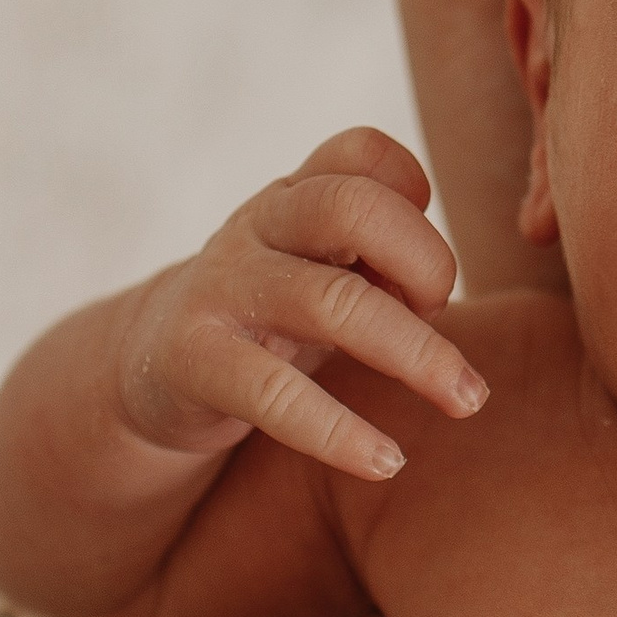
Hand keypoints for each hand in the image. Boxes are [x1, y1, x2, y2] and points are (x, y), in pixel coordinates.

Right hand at [113, 129, 484, 484]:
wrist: (150, 367)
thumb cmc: (270, 314)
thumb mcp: (321, 267)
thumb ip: (381, 256)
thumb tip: (439, 287)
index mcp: (295, 196)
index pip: (361, 155)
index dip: (415, 200)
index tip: (428, 267)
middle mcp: (257, 227)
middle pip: (352, 207)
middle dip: (428, 263)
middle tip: (450, 318)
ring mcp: (223, 289)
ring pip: (332, 302)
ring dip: (417, 355)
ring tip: (467, 399)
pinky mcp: (195, 360)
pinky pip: (274, 394)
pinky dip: (341, 433)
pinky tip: (387, 462)